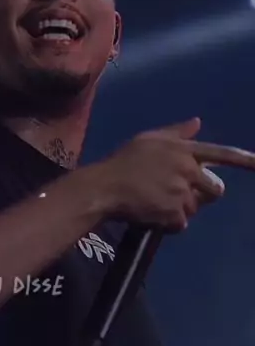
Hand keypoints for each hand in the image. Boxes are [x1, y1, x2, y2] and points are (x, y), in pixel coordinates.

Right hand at [80, 117, 254, 231]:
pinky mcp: (175, 212)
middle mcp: (188, 169)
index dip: (246, 160)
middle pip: (215, 190)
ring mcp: (183, 192)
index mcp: (184, 150)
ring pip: (195, 207)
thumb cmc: (124, 161)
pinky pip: (181, 223)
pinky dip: (169, 223)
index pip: (222, 154)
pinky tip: (152, 214)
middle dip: (201, 194)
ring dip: (181, 209)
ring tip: (156, 201)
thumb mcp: (149, 139)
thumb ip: (177, 133)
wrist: (105, 187)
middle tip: (176, 193)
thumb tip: (197, 122)